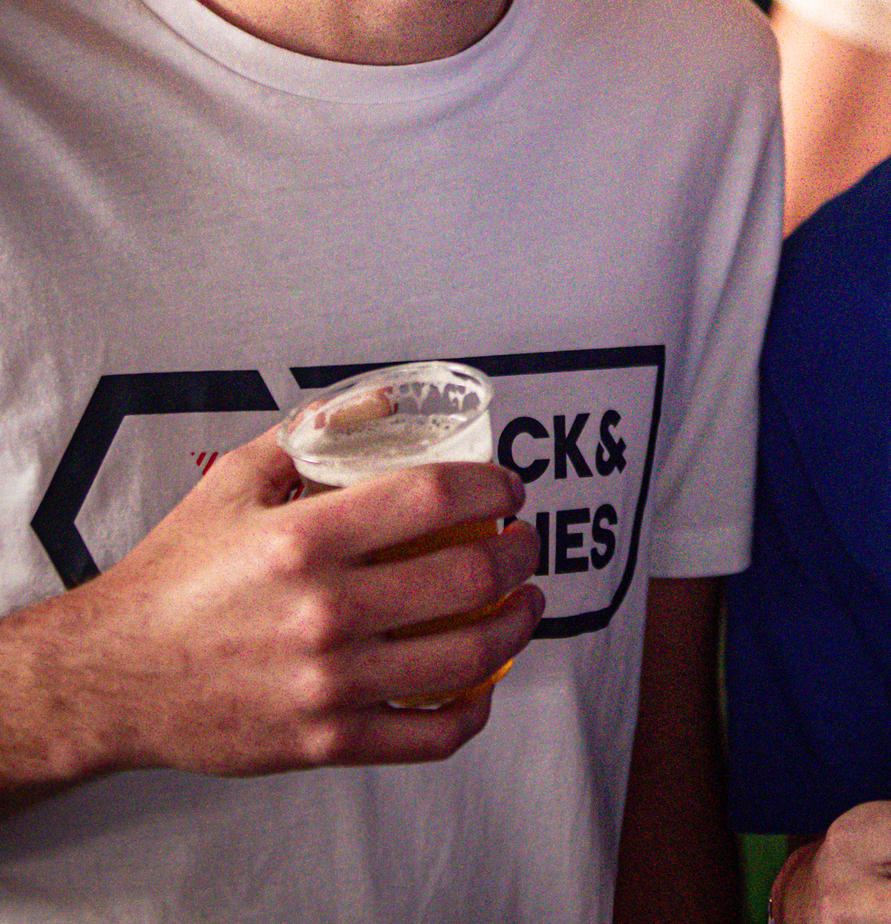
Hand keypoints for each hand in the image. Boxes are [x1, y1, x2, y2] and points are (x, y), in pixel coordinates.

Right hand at [24, 428, 541, 787]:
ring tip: (524, 603)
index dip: (489, 488)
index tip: (507, 488)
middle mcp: (325, 611)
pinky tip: (482, 684)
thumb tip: (384, 400)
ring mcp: (330, 682)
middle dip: (517, 554)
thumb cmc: (175, 575)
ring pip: (463, 658)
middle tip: (524, 541)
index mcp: (305, 539)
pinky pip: (427, 736)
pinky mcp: (327, 741)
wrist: (115, 674)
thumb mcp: (233, 480)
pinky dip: (471, 712)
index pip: (432, 498)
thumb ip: (311, 434)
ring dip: (514, 625)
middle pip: (465, 578)